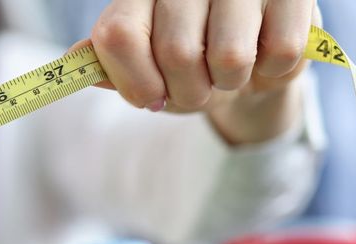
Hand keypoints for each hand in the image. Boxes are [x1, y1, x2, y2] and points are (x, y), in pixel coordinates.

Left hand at [70, 0, 321, 144]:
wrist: (252, 61)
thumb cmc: (191, 63)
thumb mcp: (144, 67)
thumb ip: (109, 64)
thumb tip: (76, 61)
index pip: (118, 35)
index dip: (133, 80)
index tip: (150, 96)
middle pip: (176, 54)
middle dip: (189, 93)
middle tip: (199, 87)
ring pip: (230, 58)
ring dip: (231, 83)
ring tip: (231, 71)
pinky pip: (279, 54)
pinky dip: (272, 73)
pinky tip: (265, 56)